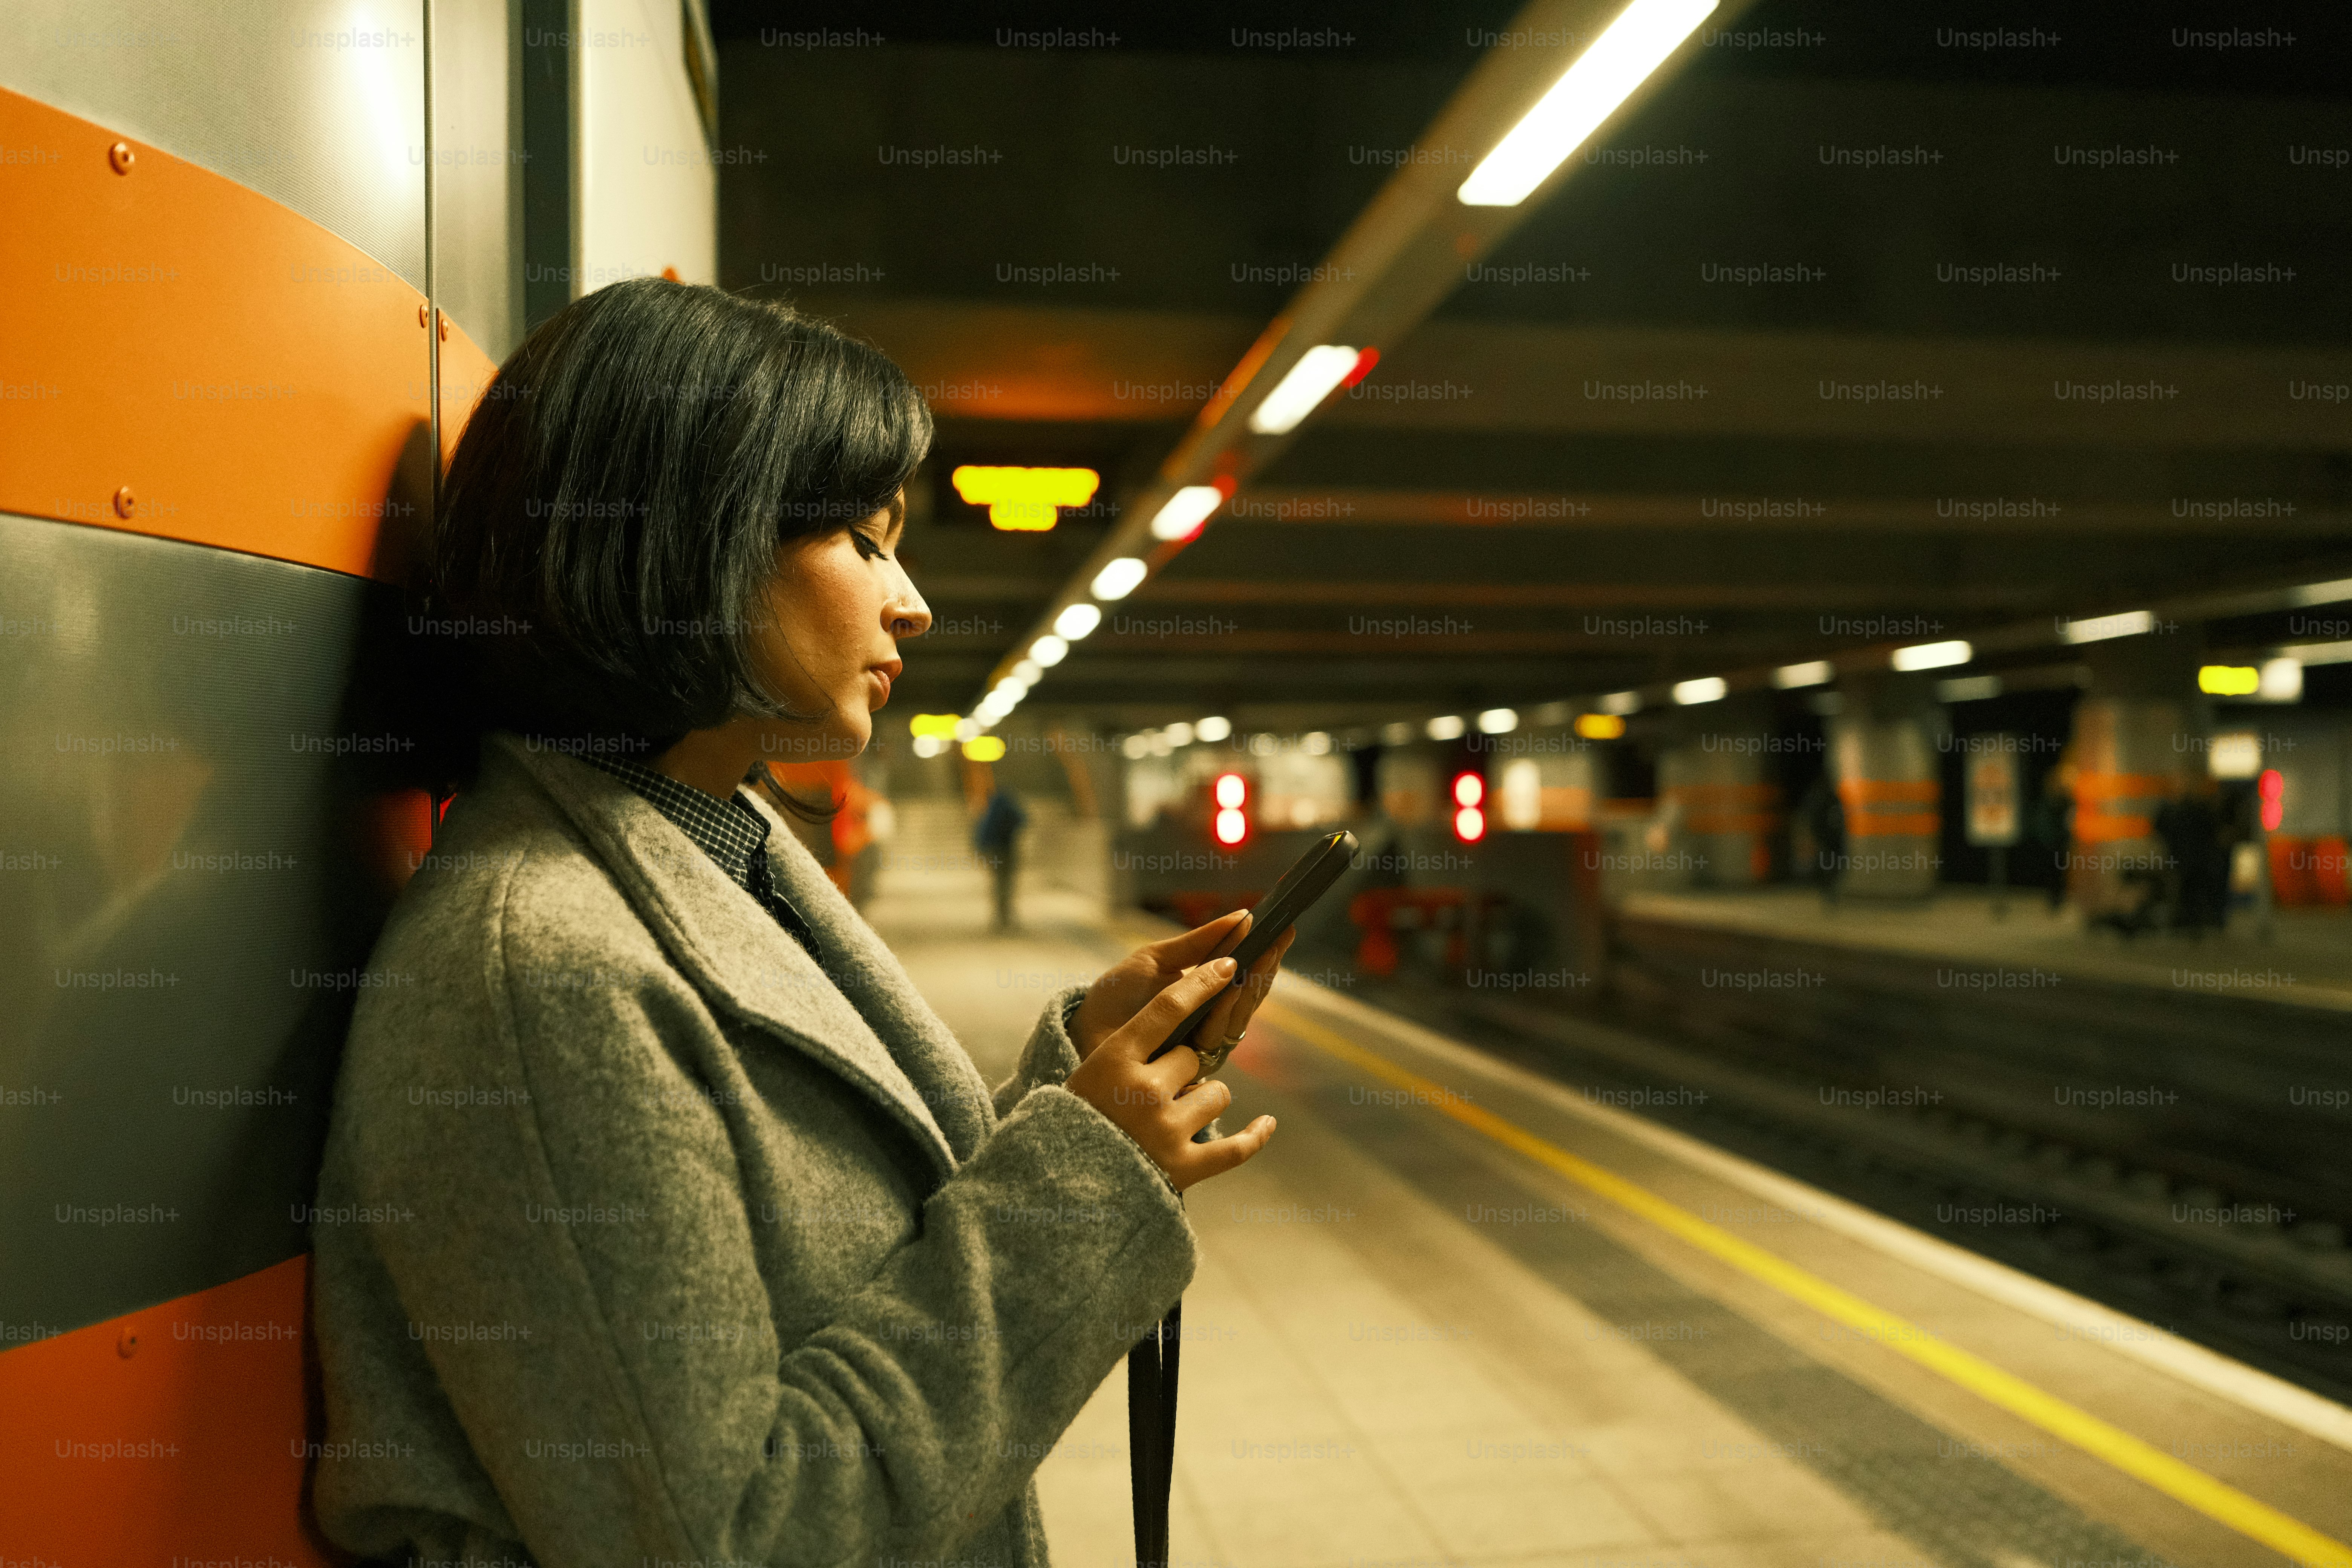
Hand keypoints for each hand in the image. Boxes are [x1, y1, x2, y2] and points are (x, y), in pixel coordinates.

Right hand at [1064, 957, 1276, 1192]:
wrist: (1059, 1188)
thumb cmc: (1077, 1119)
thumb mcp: (1090, 1072)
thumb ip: (1132, 1048)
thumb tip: (1185, 1018)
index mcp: (1113, 1060)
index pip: (1169, 1006)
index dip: (1203, 981)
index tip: (1228, 964)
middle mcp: (1143, 1091)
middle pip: (1192, 1056)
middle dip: (1181, 1069)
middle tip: (1153, 1092)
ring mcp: (1166, 1131)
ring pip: (1217, 1094)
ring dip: (1202, 1101)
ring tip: (1170, 1121)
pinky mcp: (1184, 1169)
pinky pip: (1237, 1147)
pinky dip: (1254, 1136)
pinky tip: (1266, 1124)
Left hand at [1069, 910, 1295, 1063]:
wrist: (1083, 1031)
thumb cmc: (1117, 996)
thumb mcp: (1157, 959)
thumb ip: (1197, 943)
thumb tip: (1241, 916)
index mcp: (1204, 997)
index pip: (1244, 976)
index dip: (1265, 954)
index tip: (1282, 928)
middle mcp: (1209, 1024)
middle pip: (1249, 996)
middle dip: (1266, 965)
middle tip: (1280, 937)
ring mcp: (1203, 1045)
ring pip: (1239, 1015)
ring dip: (1251, 983)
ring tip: (1261, 954)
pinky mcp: (1192, 1066)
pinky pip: (1218, 1035)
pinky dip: (1226, 1007)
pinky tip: (1232, 984)